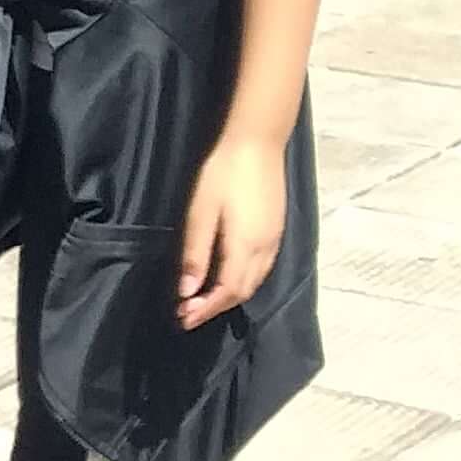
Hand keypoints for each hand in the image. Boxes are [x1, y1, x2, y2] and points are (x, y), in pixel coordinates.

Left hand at [175, 131, 286, 329]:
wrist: (257, 141)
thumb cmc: (223, 173)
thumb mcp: (200, 214)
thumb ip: (195, 255)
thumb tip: (187, 292)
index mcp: (246, 246)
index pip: (227, 292)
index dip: (205, 310)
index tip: (182, 318)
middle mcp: (266, 248)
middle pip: (243, 291)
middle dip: (216, 307)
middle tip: (188, 313)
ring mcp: (275, 238)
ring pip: (255, 281)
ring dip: (230, 296)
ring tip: (204, 301)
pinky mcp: (277, 228)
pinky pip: (263, 267)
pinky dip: (244, 281)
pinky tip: (228, 278)